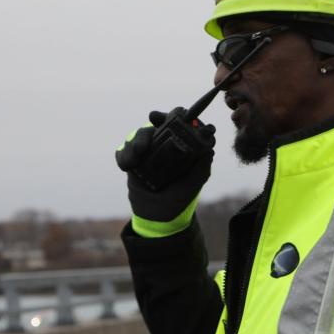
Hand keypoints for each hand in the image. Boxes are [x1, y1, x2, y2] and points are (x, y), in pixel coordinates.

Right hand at [115, 107, 215, 235]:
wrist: (159, 217)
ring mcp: (146, 153)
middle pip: (152, 127)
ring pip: (136, 137)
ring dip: (134, 145)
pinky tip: (128, 167)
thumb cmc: (180, 197)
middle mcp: (162, 146)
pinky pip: (123, 151)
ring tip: (136, 159)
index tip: (161, 118)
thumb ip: (202, 166)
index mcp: (179, 146)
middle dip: (147, 130)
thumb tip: (210, 149)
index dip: (169, 116)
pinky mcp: (132, 162)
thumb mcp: (194, 182)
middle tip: (146, 135)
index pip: (175, 124)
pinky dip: (124, 156)